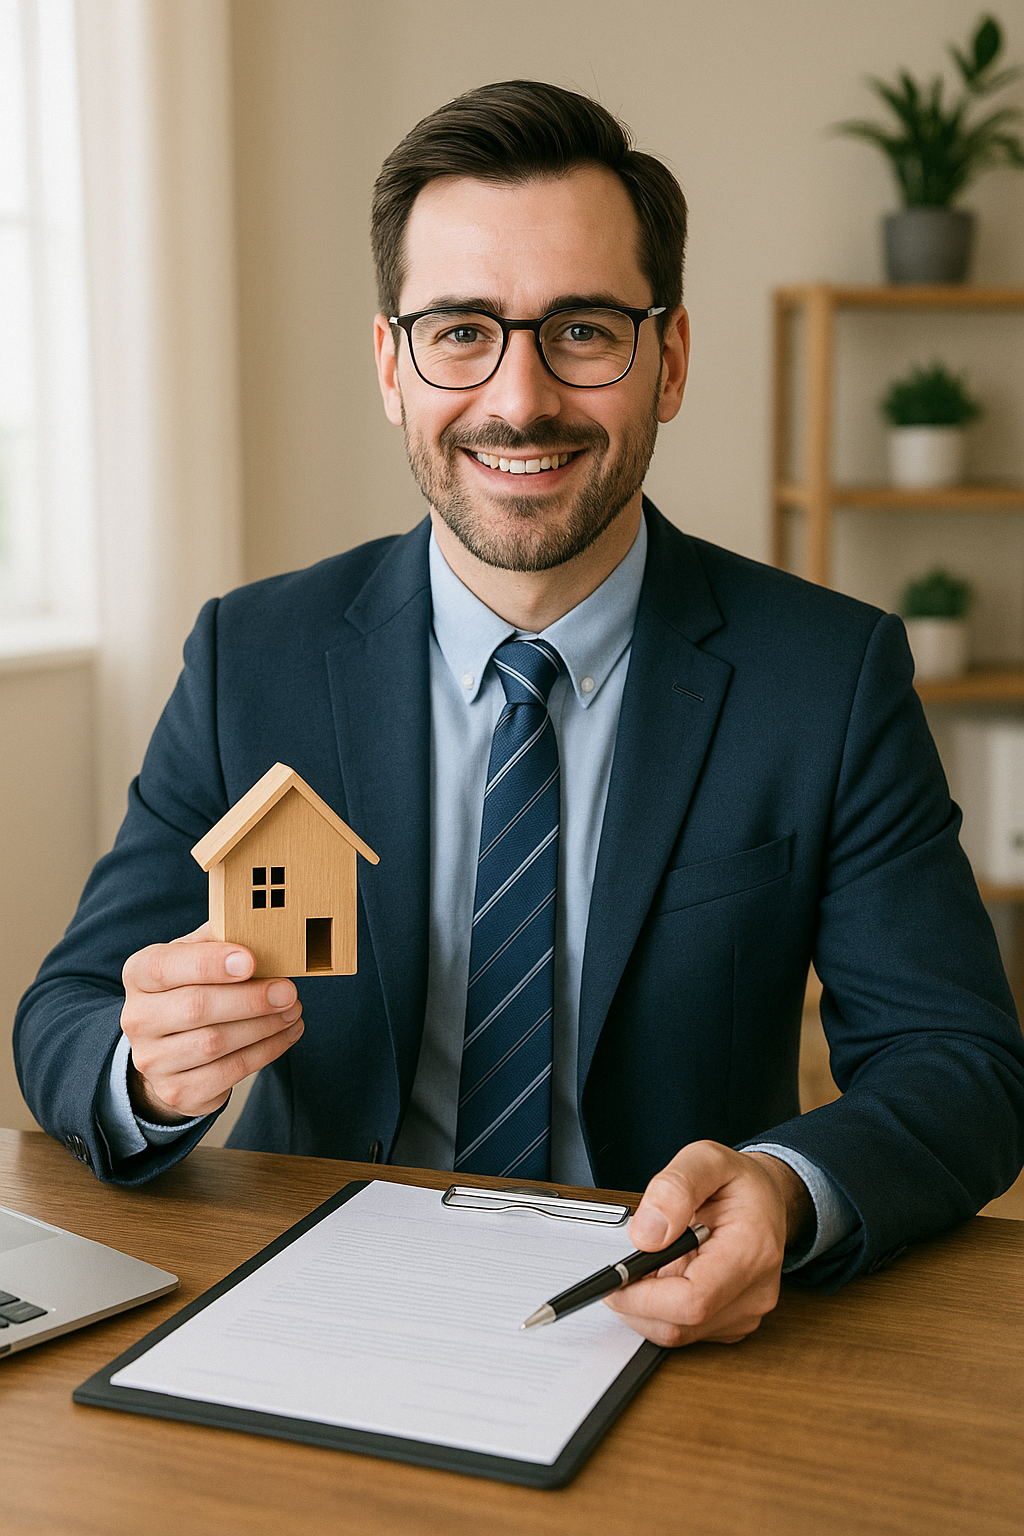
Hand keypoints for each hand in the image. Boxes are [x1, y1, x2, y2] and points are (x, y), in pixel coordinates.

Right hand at [120, 923, 304, 1123]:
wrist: (169, 1049)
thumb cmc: (190, 988)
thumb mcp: (194, 956)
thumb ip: (218, 938)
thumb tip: (260, 926)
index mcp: (139, 974)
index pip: (167, 967)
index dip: (210, 963)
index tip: (251, 960)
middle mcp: (137, 1019)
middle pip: (196, 1007)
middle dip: (250, 999)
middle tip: (288, 990)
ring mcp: (153, 1060)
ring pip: (214, 1043)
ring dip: (263, 1026)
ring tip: (293, 1010)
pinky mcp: (177, 1091)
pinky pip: (227, 1074)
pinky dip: (265, 1052)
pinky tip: (286, 1034)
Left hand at [603, 1140, 813, 1347]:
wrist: (767, 1198)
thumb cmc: (739, 1181)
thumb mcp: (706, 1159)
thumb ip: (674, 1188)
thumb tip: (646, 1235)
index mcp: (752, 1251)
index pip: (693, 1301)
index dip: (644, 1299)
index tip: (615, 1281)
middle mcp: (755, 1291)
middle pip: (680, 1326)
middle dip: (637, 1303)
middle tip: (622, 1269)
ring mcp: (746, 1312)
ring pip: (678, 1334)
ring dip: (647, 1308)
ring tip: (648, 1265)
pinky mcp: (732, 1322)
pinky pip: (686, 1332)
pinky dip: (662, 1311)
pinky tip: (664, 1277)